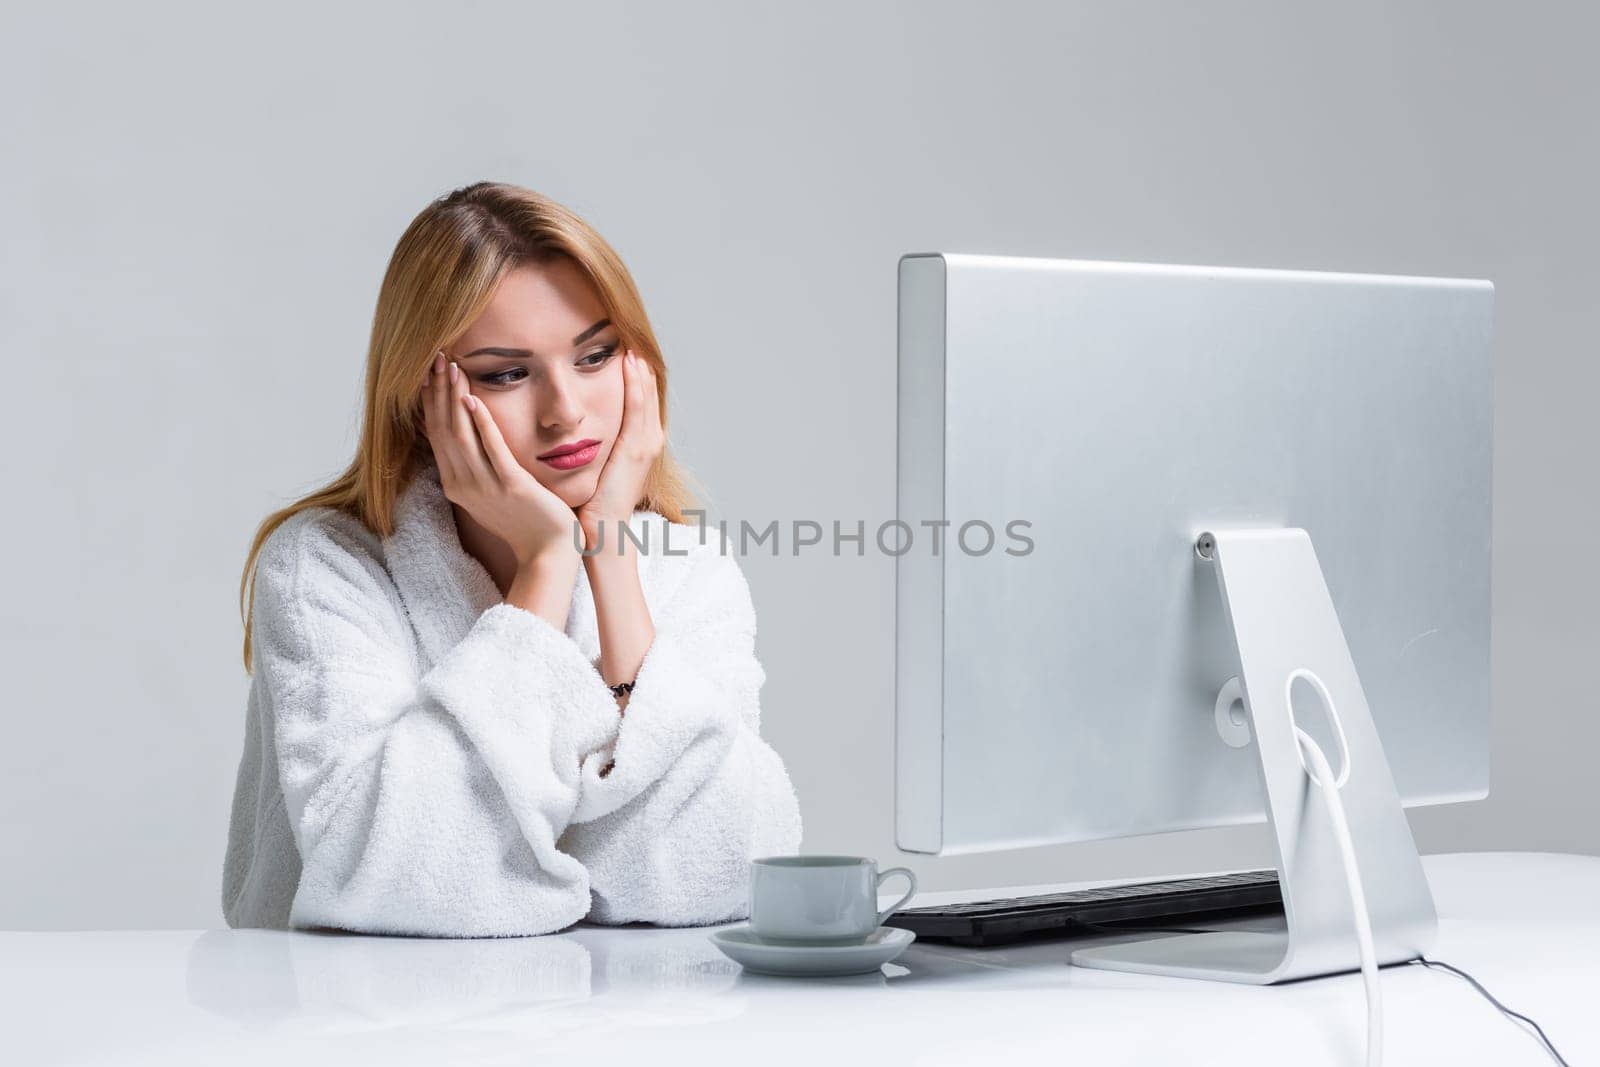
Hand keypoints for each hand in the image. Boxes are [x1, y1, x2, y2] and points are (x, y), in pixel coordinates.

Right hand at [420, 350, 580, 565]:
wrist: (548, 552)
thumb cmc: (525, 520)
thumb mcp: (491, 490)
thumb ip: (477, 465)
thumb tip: (467, 435)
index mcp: (456, 484)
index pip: (435, 434)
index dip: (430, 401)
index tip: (429, 372)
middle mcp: (463, 485)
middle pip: (442, 429)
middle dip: (438, 391)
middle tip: (437, 358)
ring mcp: (485, 487)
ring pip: (460, 435)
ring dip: (454, 398)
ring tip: (452, 367)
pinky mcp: (511, 486)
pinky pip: (492, 450)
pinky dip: (481, 424)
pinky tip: (474, 400)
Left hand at [577, 349, 663, 537]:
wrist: (604, 532)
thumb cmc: (594, 505)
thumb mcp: (597, 469)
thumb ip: (593, 448)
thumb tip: (574, 432)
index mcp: (639, 446)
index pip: (639, 404)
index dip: (634, 380)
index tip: (623, 355)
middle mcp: (648, 442)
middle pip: (647, 395)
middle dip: (639, 369)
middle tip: (630, 339)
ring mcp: (645, 444)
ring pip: (645, 396)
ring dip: (639, 369)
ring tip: (631, 344)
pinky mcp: (636, 448)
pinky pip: (637, 407)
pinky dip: (635, 383)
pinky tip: (629, 363)